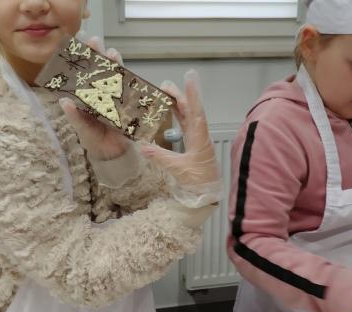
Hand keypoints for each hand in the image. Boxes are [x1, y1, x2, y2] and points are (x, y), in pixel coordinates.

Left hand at [59, 37, 128, 160]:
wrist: (112, 154)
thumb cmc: (93, 140)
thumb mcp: (81, 129)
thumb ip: (74, 116)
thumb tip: (64, 101)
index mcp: (86, 96)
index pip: (82, 74)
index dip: (79, 59)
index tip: (75, 44)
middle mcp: (100, 92)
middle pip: (99, 69)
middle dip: (98, 53)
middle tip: (95, 41)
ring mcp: (115, 96)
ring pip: (115, 74)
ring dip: (114, 62)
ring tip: (111, 53)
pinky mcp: (128, 103)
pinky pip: (129, 88)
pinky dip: (128, 78)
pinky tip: (126, 70)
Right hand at [140, 70, 220, 207]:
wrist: (209, 195)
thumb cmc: (199, 183)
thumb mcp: (178, 169)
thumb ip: (161, 157)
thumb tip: (142, 147)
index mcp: (200, 138)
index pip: (195, 111)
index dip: (191, 94)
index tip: (190, 78)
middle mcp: (200, 135)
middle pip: (190, 110)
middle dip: (180, 96)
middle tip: (166, 84)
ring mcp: (197, 139)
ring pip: (188, 117)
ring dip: (178, 104)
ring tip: (166, 93)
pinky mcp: (194, 145)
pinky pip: (186, 126)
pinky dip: (178, 116)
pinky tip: (171, 111)